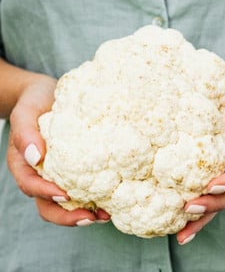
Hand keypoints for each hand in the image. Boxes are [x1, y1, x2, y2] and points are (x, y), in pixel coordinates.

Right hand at [6, 75, 109, 225]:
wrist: (49, 95)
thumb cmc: (36, 102)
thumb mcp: (26, 111)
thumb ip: (25, 132)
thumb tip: (35, 157)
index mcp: (23, 163)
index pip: (30, 185)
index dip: (45, 193)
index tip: (65, 194)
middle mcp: (39, 175)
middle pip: (47, 206)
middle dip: (68, 216)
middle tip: (92, 217)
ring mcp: (57, 177)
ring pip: (65, 206)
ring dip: (84, 214)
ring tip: (106, 215)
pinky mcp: (76, 175)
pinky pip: (83, 194)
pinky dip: (95, 202)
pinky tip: (113, 202)